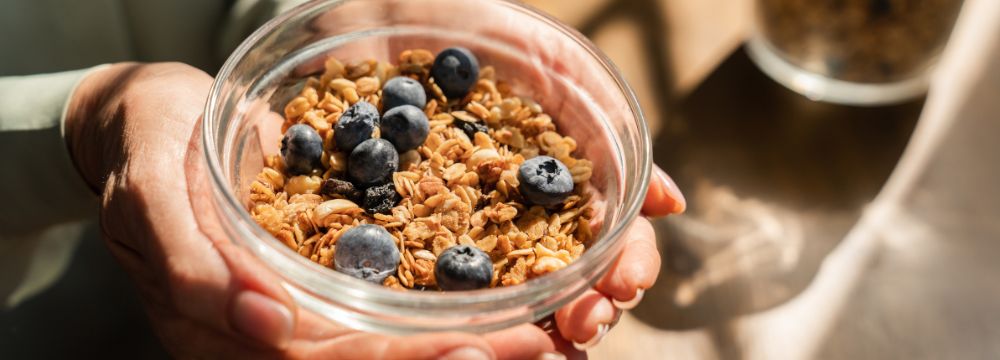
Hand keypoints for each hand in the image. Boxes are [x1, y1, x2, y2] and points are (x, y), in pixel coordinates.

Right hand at [63, 62, 556, 358]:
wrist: (155, 121)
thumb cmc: (145, 153)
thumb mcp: (151, 198)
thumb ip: (195, 265)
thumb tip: (268, 322)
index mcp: (236, 335)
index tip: (481, 352)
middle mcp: (284, 333)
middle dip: (465, 356)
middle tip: (546, 348)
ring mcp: (312, 306)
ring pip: (399, 337)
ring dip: (473, 337)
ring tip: (548, 330)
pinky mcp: (334, 270)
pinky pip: (398, 295)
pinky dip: (453, 298)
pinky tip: (506, 291)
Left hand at [296, 3, 687, 355]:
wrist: (390, 8)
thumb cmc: (481, 31)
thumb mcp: (556, 69)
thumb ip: (610, 131)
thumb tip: (670, 206)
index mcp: (555, 196)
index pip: (605, 248)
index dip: (622, 271)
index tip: (622, 286)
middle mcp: (508, 224)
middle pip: (558, 286)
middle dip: (580, 313)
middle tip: (581, 327)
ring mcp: (449, 232)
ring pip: (498, 300)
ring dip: (525, 330)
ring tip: (538, 345)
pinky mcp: (387, 232)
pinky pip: (411, 283)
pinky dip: (442, 312)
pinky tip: (458, 333)